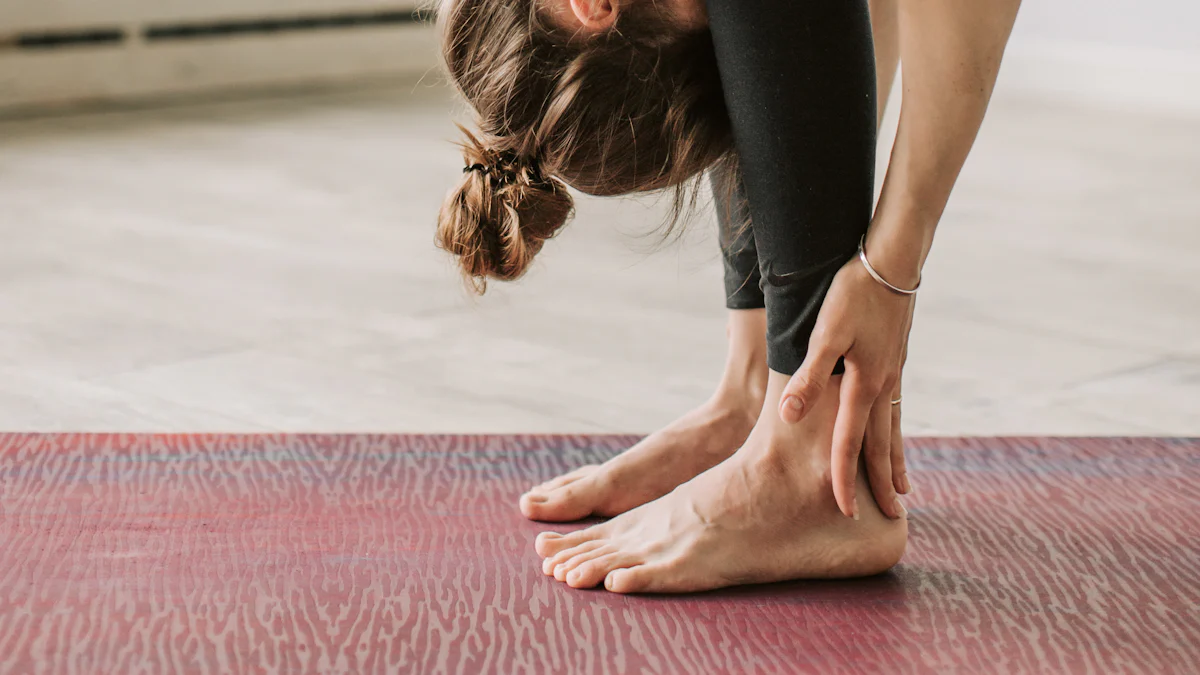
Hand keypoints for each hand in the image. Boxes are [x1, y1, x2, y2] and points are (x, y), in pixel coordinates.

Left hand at [778, 256, 914, 519]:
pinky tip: (895, 437)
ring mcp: (894, 375)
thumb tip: (789, 416)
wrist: (891, 262)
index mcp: (865, 385)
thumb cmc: (853, 294)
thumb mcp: (825, 333)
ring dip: (896, 463)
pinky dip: (897, 434)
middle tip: (890, 517)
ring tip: (903, 490)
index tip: (845, 510)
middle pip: (881, 446)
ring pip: (894, 430)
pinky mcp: (895, 362)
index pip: (849, 444)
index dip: (844, 478)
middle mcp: (884, 386)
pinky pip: (896, 411)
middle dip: (882, 483)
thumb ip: (809, 377)